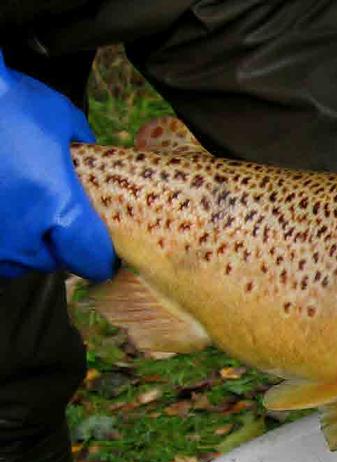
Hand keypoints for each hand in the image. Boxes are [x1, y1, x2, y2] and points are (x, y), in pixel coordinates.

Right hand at [0, 51, 115, 280]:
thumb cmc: (9, 104)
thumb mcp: (61, 120)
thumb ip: (85, 147)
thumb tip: (95, 160)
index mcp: (58, 208)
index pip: (91, 258)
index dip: (101, 257)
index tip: (106, 252)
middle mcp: (22, 233)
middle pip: (53, 261)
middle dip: (61, 246)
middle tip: (60, 221)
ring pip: (18, 261)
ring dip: (27, 246)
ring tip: (29, 215)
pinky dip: (3, 239)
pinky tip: (7, 212)